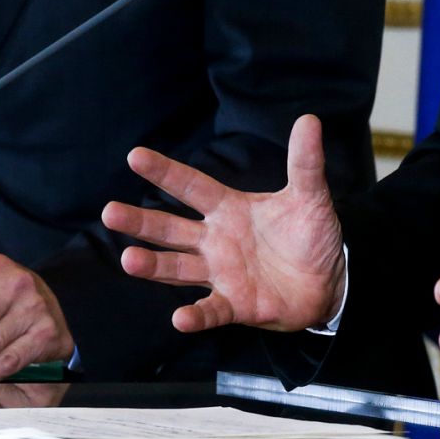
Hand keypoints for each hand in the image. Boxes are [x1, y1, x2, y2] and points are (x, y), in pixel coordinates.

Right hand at [101, 113, 345, 333]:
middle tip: (109, 212)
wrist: (330, 282)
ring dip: (153, 266)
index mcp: (229, 209)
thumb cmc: (311, 235)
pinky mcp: (235, 304)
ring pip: (178, 268)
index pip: (191, 186)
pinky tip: (179, 319)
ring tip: (128, 260)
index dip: (165, 172)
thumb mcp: (311, 197)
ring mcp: (222, 273)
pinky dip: (196, 315)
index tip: (135, 156)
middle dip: (140, 222)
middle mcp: (216, 240)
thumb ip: (305, 162)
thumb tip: (309, 120)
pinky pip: (211, 310)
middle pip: (171, 229)